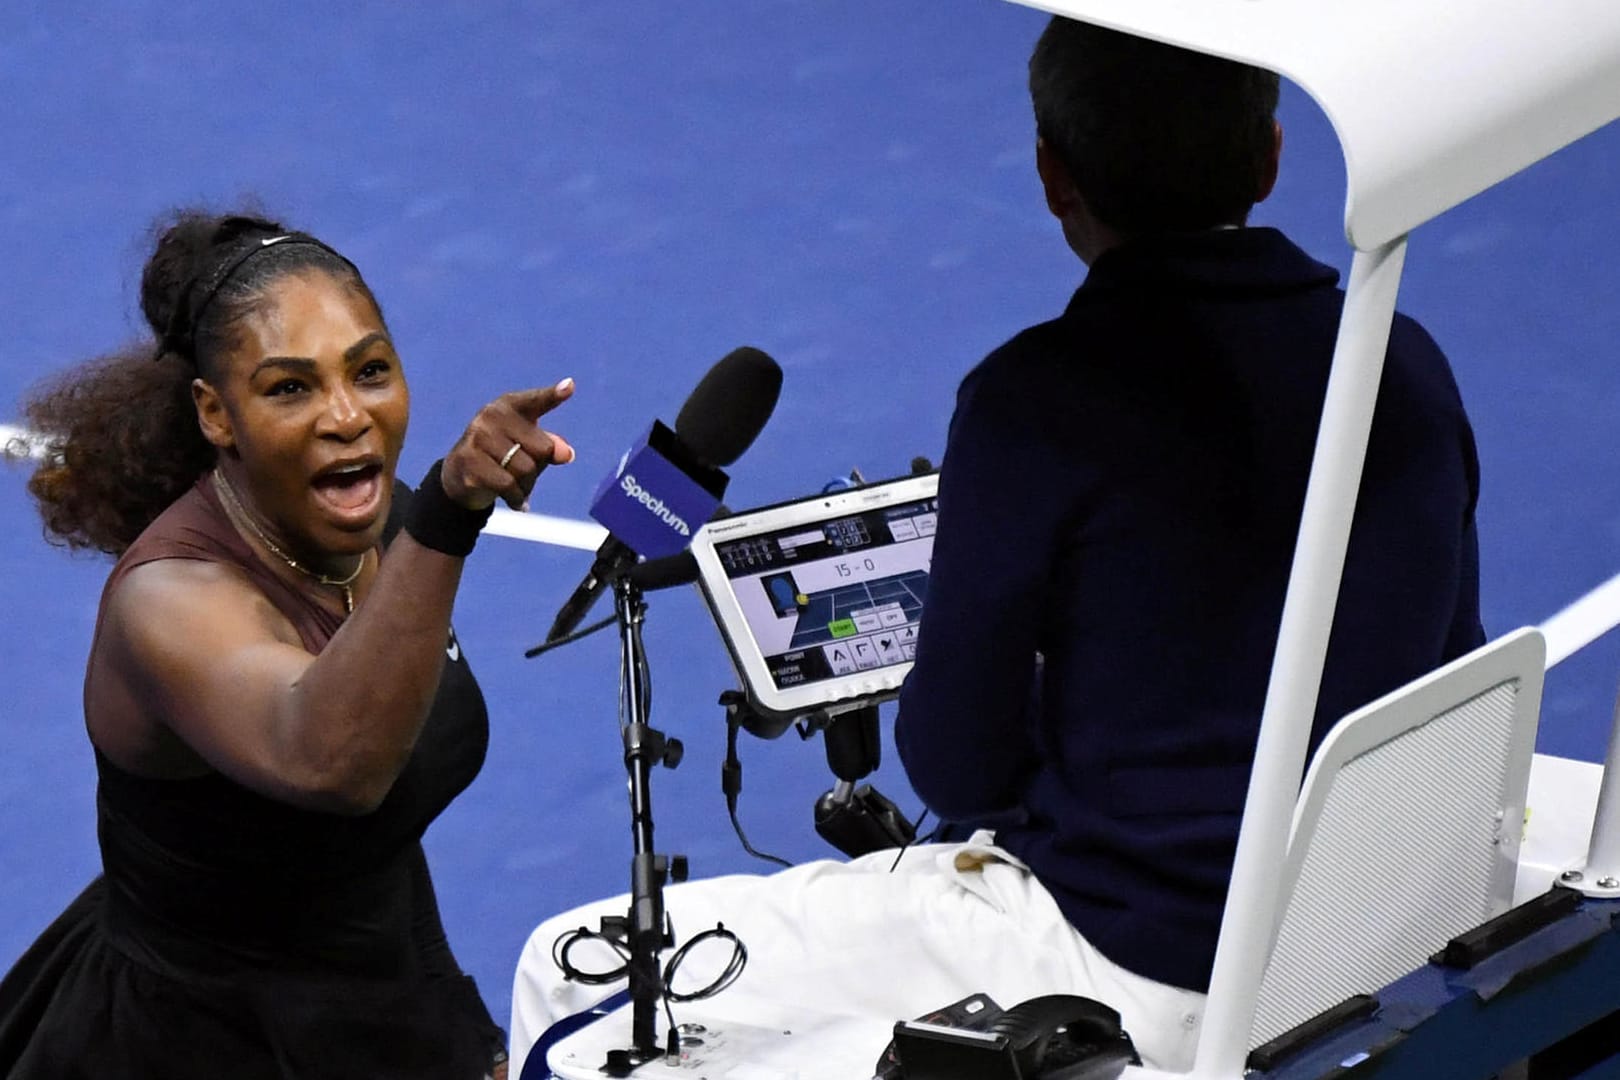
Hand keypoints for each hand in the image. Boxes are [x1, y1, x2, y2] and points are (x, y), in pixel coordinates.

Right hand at [441, 378, 575, 510]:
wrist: (459, 475)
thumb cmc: (503, 456)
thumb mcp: (528, 447)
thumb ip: (550, 446)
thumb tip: (566, 454)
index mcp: (510, 406)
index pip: (536, 401)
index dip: (553, 395)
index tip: (569, 387)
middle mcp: (492, 416)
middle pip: (542, 449)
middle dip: (539, 469)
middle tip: (524, 474)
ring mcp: (478, 437)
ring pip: (525, 470)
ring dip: (526, 486)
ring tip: (515, 486)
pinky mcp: (470, 461)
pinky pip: (508, 485)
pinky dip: (516, 498)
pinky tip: (514, 500)